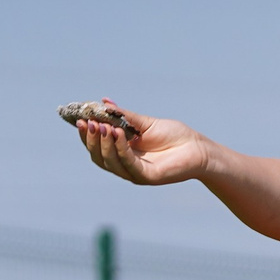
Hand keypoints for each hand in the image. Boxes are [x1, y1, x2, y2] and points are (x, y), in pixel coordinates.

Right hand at [74, 97, 211, 185]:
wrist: (199, 148)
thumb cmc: (174, 136)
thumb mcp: (144, 123)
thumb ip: (124, 116)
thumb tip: (103, 102)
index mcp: (123, 153)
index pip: (97, 147)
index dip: (86, 135)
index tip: (80, 119)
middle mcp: (126, 165)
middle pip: (99, 157)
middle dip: (91, 140)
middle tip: (90, 123)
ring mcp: (136, 173)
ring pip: (110, 162)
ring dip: (103, 144)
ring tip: (103, 126)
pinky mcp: (147, 177)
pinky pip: (128, 164)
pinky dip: (121, 148)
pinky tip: (119, 133)